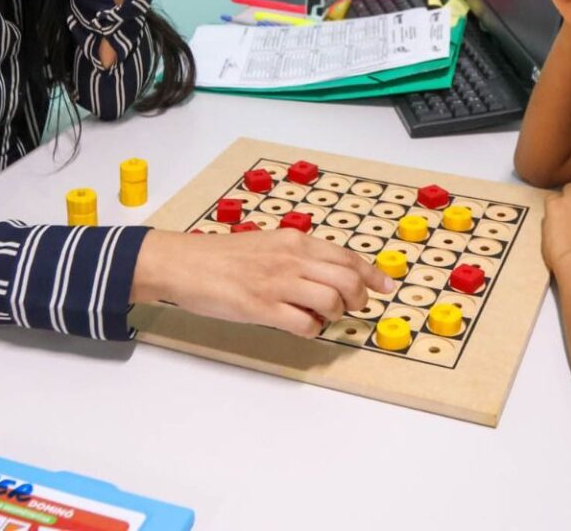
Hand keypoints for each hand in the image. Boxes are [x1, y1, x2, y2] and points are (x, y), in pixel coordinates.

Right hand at [133, 228, 396, 336]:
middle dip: (359, 298)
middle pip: (347, 279)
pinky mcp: (261, 307)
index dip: (372, 274)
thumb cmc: (222, 257)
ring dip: (334, 315)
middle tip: (354, 307)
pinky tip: (301, 326)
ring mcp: (276, 283)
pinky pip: (303, 324)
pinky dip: (310, 330)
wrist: (184, 263)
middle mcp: (290, 259)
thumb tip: (326, 275)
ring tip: (322, 317)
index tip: (386, 286)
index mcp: (293, 241)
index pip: (346, 256)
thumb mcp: (267, 244)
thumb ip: (297, 256)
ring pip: (331, 300)